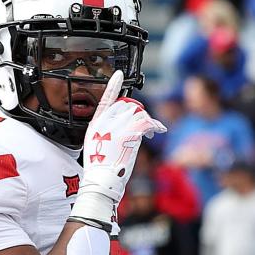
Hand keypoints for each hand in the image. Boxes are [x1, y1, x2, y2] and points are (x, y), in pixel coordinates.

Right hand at [72, 71, 165, 224]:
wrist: (102, 180)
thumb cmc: (100, 168)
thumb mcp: (95, 146)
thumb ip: (106, 132)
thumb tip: (122, 128)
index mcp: (95, 124)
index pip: (105, 100)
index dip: (113, 86)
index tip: (119, 74)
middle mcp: (106, 122)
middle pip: (127, 107)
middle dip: (138, 114)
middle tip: (144, 125)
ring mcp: (118, 127)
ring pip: (139, 114)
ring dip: (147, 121)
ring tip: (151, 130)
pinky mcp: (130, 134)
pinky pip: (147, 123)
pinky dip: (155, 125)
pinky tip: (159, 129)